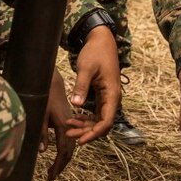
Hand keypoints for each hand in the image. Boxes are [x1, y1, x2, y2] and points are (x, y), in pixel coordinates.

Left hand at [41, 69, 75, 180]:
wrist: (51, 79)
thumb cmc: (43, 94)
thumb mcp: (40, 113)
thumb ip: (41, 132)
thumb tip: (43, 151)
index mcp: (63, 124)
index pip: (63, 150)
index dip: (58, 165)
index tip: (50, 176)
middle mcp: (69, 125)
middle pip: (69, 150)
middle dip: (61, 165)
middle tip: (51, 177)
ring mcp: (70, 122)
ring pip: (70, 145)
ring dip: (63, 158)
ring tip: (53, 169)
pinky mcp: (68, 119)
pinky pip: (69, 138)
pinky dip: (64, 149)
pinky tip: (58, 154)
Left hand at [66, 25, 120, 144]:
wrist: (101, 41)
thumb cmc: (95, 52)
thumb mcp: (86, 68)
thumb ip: (81, 86)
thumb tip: (76, 104)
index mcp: (112, 94)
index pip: (106, 122)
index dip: (93, 133)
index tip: (80, 140)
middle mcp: (112, 99)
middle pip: (102, 124)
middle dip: (86, 132)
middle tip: (68, 133)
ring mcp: (108, 98)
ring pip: (98, 120)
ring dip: (85, 126)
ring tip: (68, 127)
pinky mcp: (102, 95)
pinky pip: (96, 113)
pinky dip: (85, 118)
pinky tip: (74, 118)